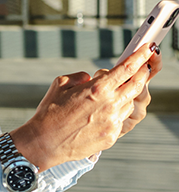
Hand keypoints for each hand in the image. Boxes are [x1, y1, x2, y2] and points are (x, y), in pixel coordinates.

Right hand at [10, 42, 156, 170]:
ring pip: (129, 103)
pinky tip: (100, 114)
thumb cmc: (49, 113)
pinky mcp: (111, 136)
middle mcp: (109, 105)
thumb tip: (91, 78)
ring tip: (111, 96)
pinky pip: (120, 120)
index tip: (147, 49)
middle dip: (142, 73)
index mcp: (97, 89)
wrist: (44, 142)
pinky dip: (115, 113)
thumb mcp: (60, 84)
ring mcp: (113, 122)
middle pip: (136, 85)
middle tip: (144, 67)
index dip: (140, 56)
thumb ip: (80, 77)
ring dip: (125, 96)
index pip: (127, 68)